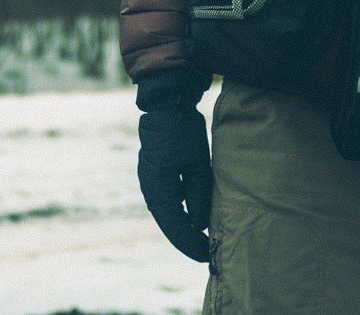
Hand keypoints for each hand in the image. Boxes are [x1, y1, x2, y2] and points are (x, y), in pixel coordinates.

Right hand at [134, 68, 213, 261]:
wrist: (166, 104)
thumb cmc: (182, 132)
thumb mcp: (197, 164)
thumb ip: (199, 196)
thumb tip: (201, 224)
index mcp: (158, 188)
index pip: (175, 225)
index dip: (190, 243)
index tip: (206, 255)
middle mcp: (152, 188)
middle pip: (170, 223)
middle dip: (187, 239)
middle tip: (208, 253)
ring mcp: (153, 180)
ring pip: (170, 213)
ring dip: (185, 227)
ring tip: (204, 240)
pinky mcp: (159, 173)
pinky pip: (170, 200)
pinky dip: (182, 212)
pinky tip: (196, 218)